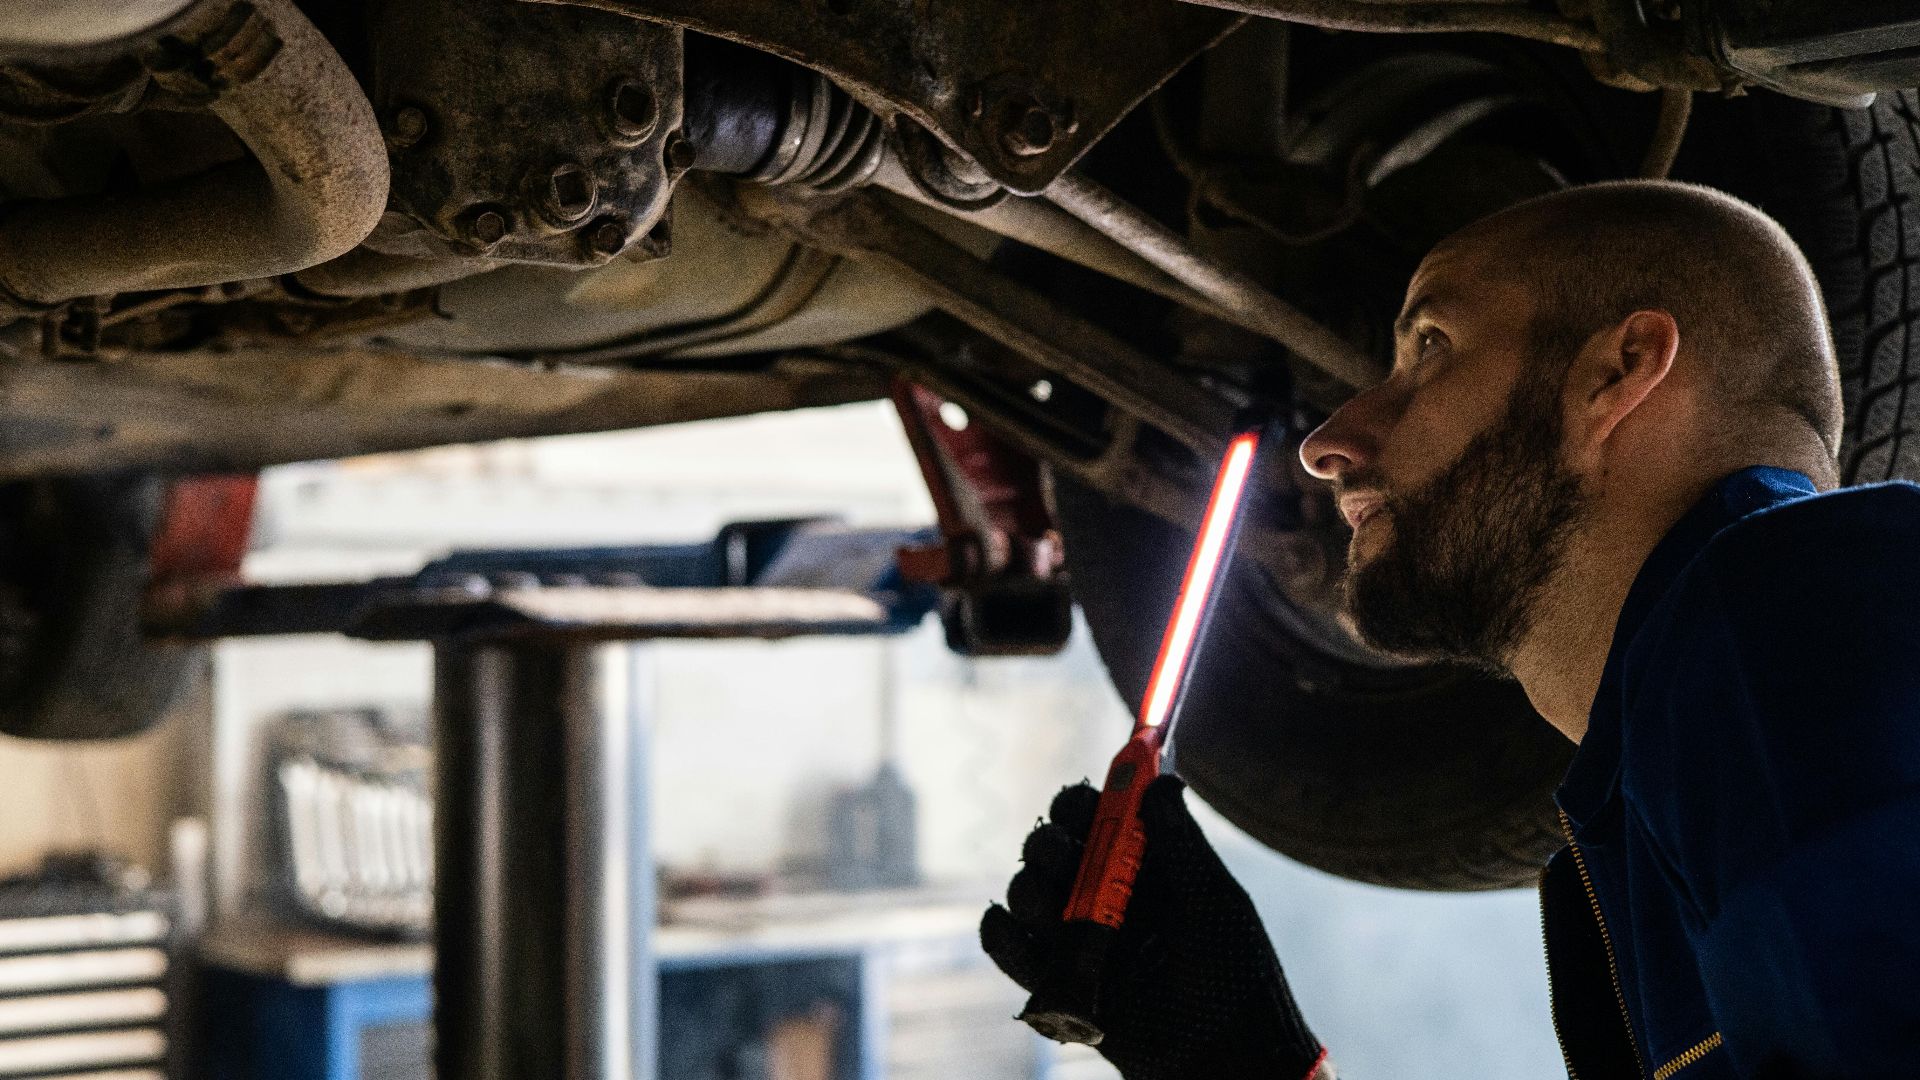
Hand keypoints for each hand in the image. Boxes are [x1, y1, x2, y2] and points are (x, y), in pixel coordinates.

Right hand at [981, 775, 1330, 1079]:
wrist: (1224, 1056)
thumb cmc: (1233, 975)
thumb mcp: (1213, 900)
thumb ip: (1181, 842)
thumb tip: (1162, 780)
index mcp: (1140, 867)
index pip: (1094, 816)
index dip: (1080, 803)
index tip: (1082, 805)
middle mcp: (1102, 896)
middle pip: (1050, 848)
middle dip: (1047, 843)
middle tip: (1064, 855)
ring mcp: (1076, 939)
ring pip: (1024, 891)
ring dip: (1026, 887)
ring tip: (1049, 909)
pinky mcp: (1055, 983)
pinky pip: (1006, 947)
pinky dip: (999, 933)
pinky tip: (1019, 932)